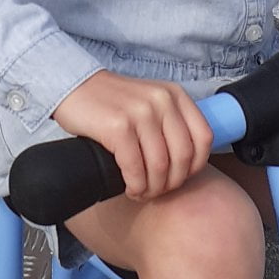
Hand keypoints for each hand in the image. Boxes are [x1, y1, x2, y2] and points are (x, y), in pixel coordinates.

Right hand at [52, 71, 212, 200]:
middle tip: (157, 191)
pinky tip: (129, 188)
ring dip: (151, 189)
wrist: (74, 86)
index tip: (180, 177)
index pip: (204, 138)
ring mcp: (140, 112)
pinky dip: (135, 186)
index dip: (195, 166)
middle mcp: (162, 100)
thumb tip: (187, 164)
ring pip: (160, 167)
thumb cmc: (112, 102)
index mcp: (175, 94)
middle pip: (183, 157)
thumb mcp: (151, 102)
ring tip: (141, 191)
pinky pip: (135, 169)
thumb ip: (171, 122)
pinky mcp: (118, 126)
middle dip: (171, 183)